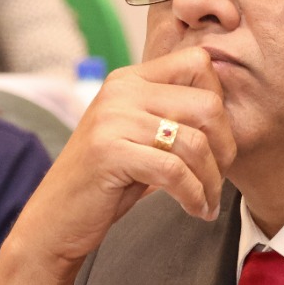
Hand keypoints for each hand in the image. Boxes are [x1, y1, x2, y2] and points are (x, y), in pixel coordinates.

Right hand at [0, 47, 234, 284]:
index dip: (221, 103)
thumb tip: (227, 115)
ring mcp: (113, 119)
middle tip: (220, 178)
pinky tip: (195, 210)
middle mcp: (121, 90)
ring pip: (195, 143)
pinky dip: (194, 196)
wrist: (56, 220)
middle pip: (206, 104)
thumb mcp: (139, 139)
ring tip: (208, 202)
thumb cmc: (105, 184)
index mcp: (130, 79)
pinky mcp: (109, 152)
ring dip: (211, 181)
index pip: (199, 64)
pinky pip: (174, 172)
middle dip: (226, 147)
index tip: (219, 143)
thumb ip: (172, 118)